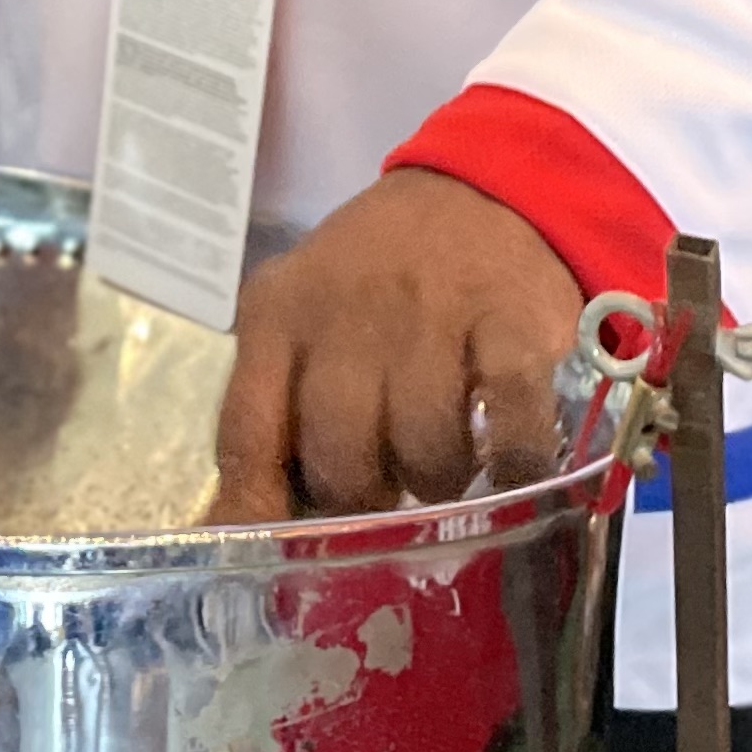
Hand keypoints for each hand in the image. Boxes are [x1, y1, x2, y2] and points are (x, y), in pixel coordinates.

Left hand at [213, 169, 581, 519]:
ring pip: (422, 451)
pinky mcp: (514, 322)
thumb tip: (236, 531)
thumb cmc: (380, 281)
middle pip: (339, 455)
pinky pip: (511, 428)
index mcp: (278, 313)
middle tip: (388, 490)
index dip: (261, 510)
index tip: (281, 561)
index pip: (248, 435)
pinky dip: (515, 463)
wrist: (484, 189)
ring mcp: (434, 313)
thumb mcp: (306, 324)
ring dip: (438, 481)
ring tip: (446, 462)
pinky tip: (511, 460)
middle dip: (364, 498)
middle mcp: (347, 310)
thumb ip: (273, 415)